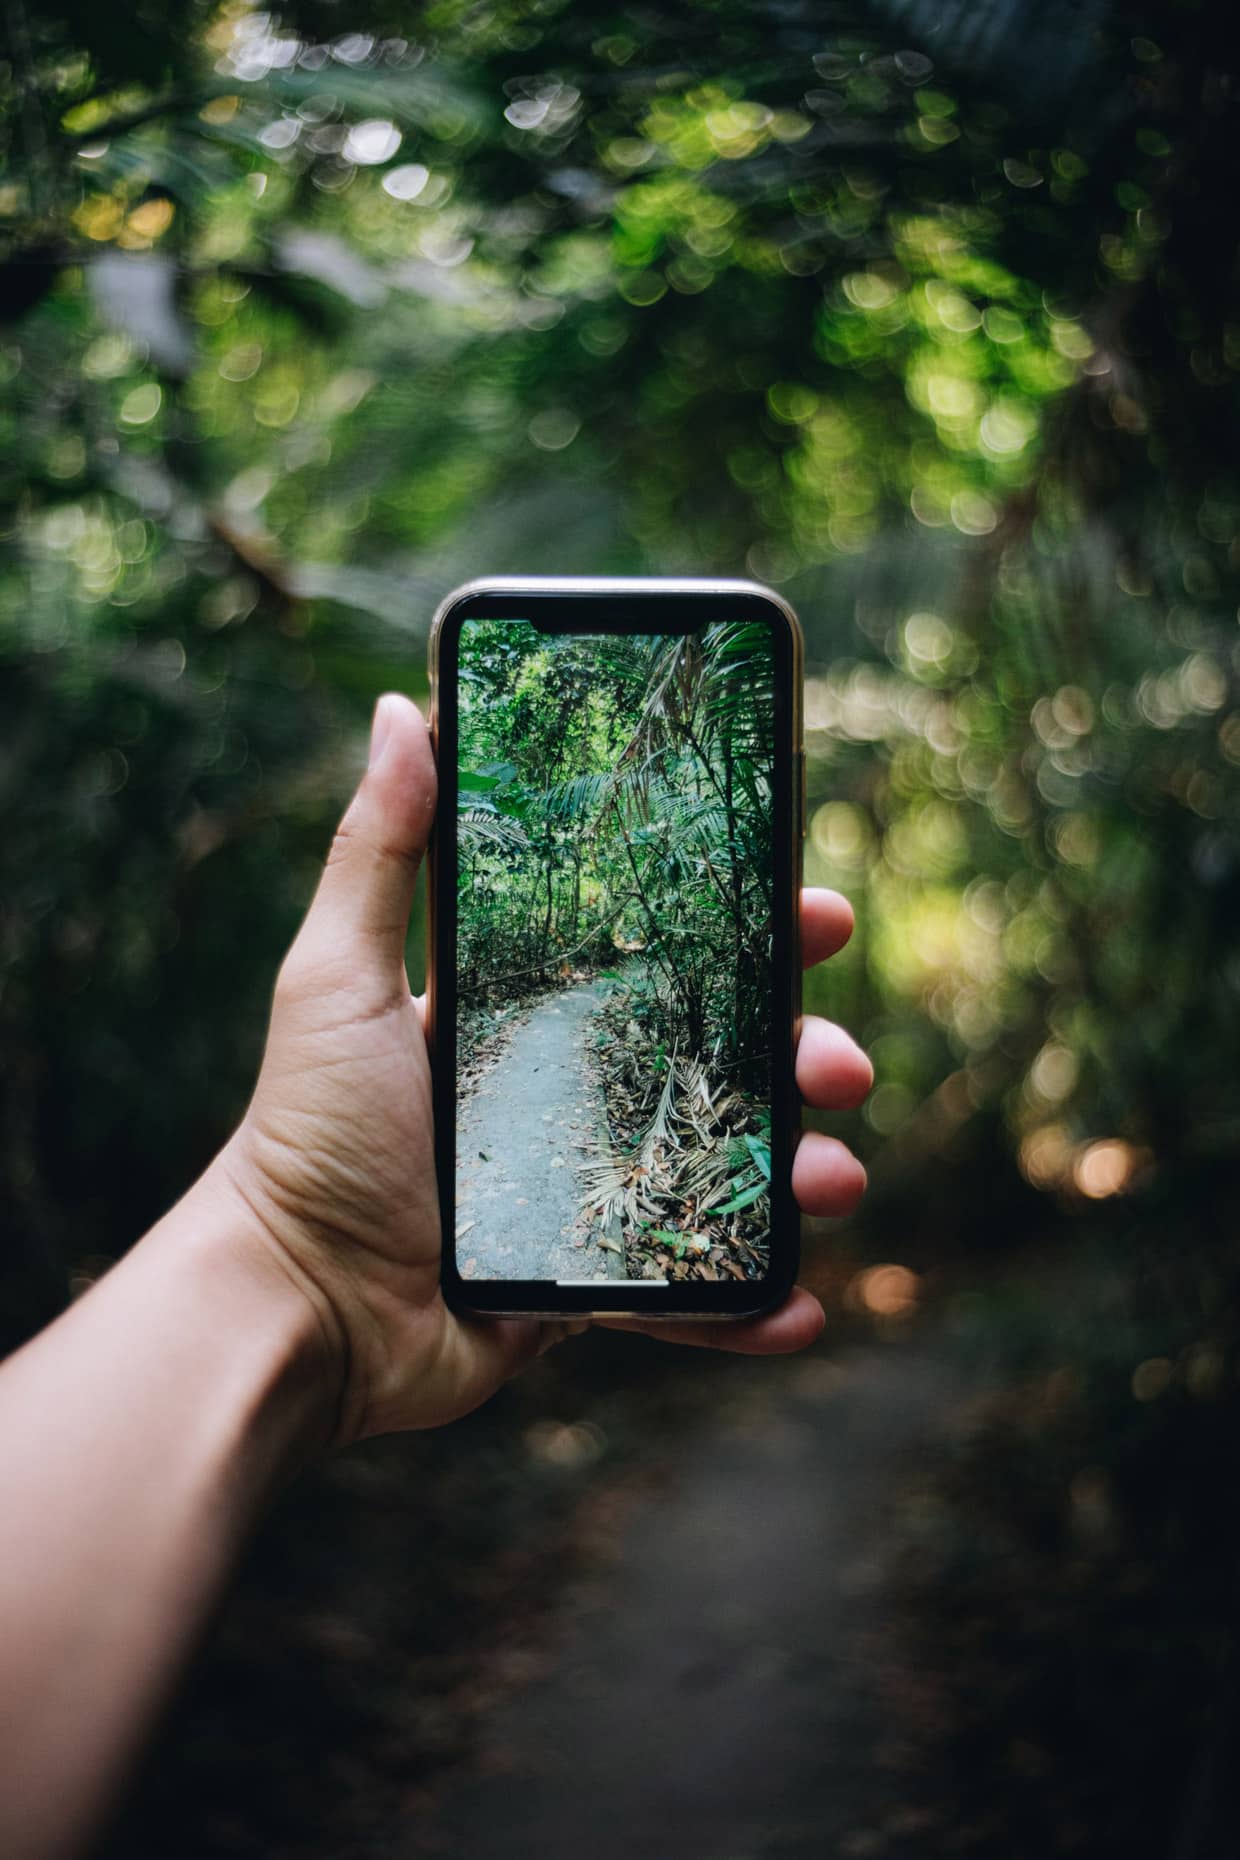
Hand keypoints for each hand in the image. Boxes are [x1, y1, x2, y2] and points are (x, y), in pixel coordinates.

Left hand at [213, 695, 870, 1446]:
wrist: (291, 1305)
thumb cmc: (306, 1135)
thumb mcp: (337, 977)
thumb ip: (379, 851)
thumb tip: (401, 709)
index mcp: (535, 1019)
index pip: (668, 958)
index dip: (754, 935)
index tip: (820, 913)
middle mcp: (576, 1099)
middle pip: (725, 1064)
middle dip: (806, 1056)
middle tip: (842, 1065)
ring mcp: (592, 1196)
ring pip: (731, 1175)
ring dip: (806, 1176)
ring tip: (834, 1183)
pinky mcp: (591, 1291)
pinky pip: (690, 1296)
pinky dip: (752, 1307)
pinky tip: (803, 1310)